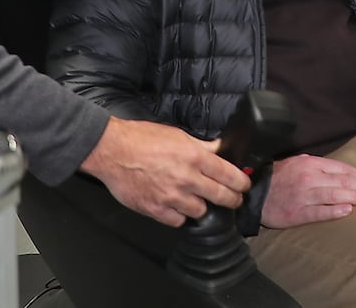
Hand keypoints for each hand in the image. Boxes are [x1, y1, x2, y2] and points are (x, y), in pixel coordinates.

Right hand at [80, 117, 250, 226]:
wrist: (112, 151)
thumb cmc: (142, 139)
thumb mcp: (177, 135)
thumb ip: (202, 146)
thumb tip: (221, 150)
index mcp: (194, 157)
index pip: (229, 175)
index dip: (241, 183)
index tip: (244, 186)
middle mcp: (186, 178)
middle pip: (221, 196)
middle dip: (231, 199)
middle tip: (233, 199)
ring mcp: (171, 197)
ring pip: (200, 212)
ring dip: (201, 207)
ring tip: (196, 199)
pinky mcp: (155, 210)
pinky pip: (178, 221)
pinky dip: (179, 216)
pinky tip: (177, 207)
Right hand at [260, 154, 355, 228]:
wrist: (254, 194)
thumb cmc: (277, 178)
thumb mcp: (297, 163)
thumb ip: (317, 164)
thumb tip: (338, 170)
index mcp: (311, 164)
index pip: (343, 169)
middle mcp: (309, 178)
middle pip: (343, 182)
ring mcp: (304, 196)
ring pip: (335, 195)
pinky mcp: (297, 213)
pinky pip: (318, 212)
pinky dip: (333, 211)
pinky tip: (347, 211)